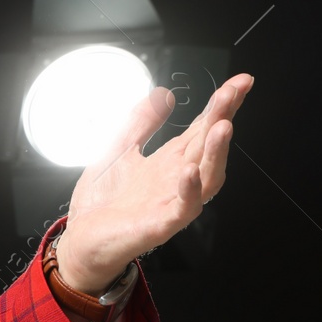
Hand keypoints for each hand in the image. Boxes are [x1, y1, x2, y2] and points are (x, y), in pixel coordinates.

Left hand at [56, 73, 254, 292]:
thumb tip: (164, 93)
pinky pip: (183, 207)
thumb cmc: (102, 202)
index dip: (221, 104)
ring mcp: (173, 201)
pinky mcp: (161, 224)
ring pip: (207, 176)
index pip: (202, 127)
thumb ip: (140, 122)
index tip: (240, 81)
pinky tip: (189, 171)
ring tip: (223, 127)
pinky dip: (189, 190)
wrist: (81, 240)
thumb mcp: (117, 150)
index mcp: (169, 161)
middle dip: (222, 117)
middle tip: (232, 93)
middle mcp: (178, 179)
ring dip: (216, 152)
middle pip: (208, 145)